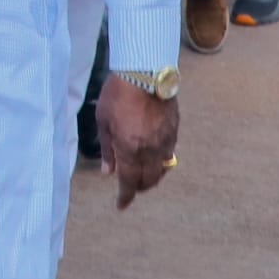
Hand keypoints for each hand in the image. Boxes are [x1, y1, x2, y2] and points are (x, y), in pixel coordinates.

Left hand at [95, 77, 178, 208]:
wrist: (144, 72)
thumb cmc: (118, 94)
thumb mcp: (103, 121)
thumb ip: (108, 149)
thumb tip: (108, 172)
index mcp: (130, 149)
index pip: (129, 182)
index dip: (125, 197)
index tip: (121, 205)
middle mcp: (150, 150)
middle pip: (148, 181)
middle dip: (138, 187)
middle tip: (129, 187)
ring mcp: (165, 141)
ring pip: (162, 170)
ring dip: (151, 177)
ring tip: (141, 174)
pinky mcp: (175, 131)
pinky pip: (169, 155)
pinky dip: (161, 161)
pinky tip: (152, 156)